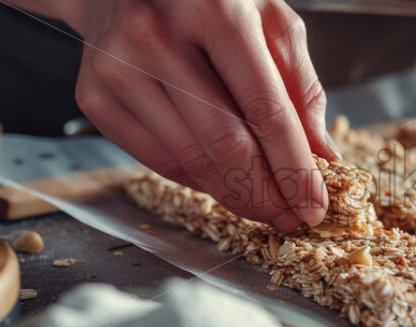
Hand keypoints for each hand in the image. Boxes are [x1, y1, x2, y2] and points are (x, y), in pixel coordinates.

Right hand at [34, 0, 339, 230]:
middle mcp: (159, 36)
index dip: (294, 167)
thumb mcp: (269, 21)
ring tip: (265, 206)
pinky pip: (158, 160)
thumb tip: (321, 154)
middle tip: (291, 216)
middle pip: (226, 144)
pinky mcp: (94, 95)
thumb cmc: (208, 1)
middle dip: (267, 194)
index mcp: (216, 10)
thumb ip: (299, 86)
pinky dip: (198, 182)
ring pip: (190, 160)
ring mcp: (119, 67)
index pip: (265, 109)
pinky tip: (223, 183)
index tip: (314, 203)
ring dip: (235, 196)